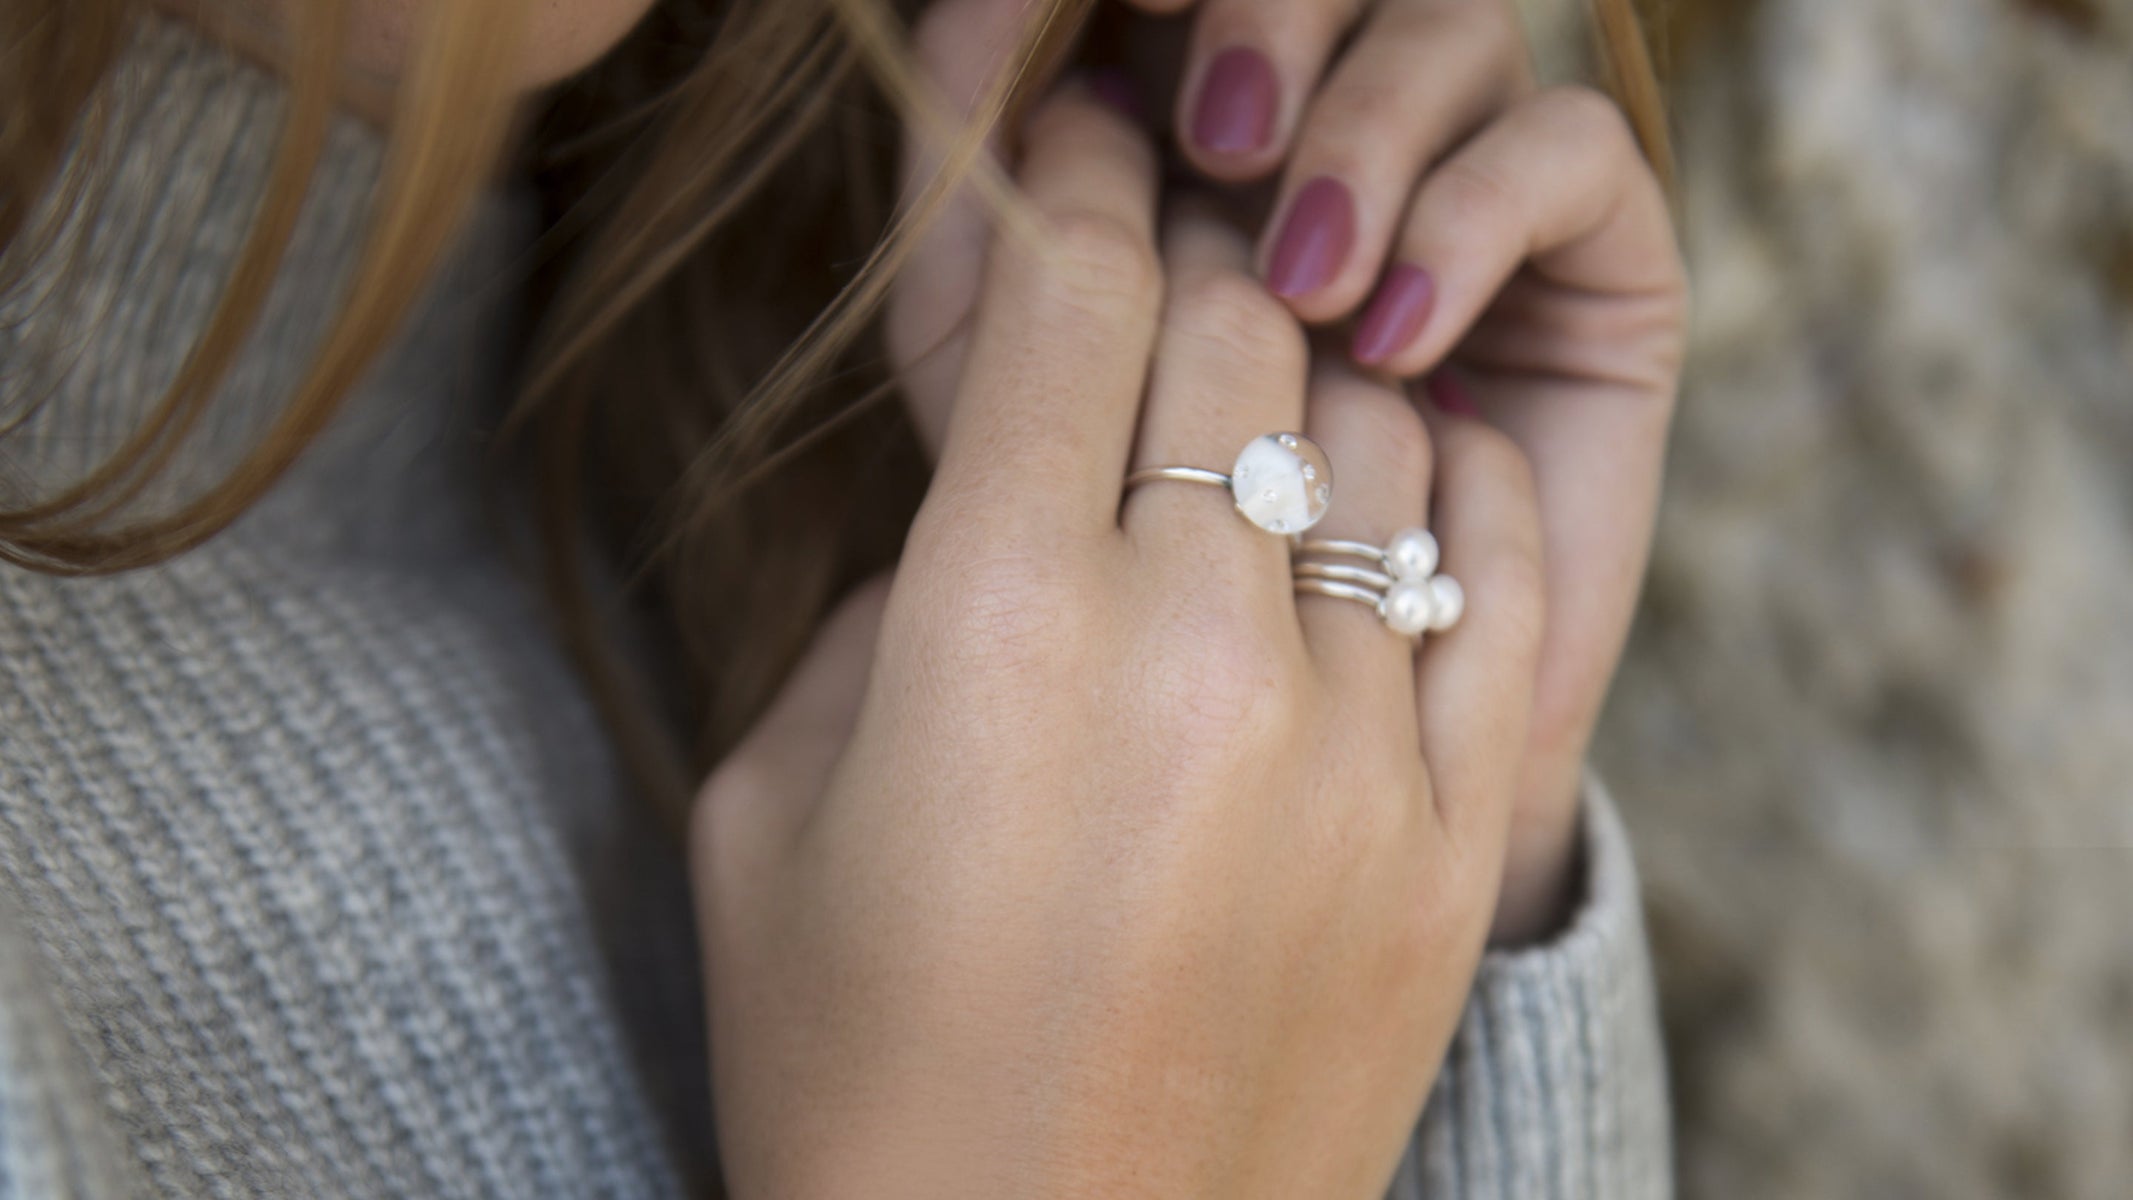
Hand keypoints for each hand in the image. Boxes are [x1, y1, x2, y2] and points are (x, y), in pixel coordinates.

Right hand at [698, 88, 1548, 1197]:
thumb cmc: (857, 1069)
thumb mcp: (771, 816)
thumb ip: (882, 608)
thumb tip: (992, 501)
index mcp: (994, 627)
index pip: (1069, 300)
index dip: (1065, 187)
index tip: (1067, 146)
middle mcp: (1195, 652)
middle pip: (1234, 334)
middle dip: (1184, 266)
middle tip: (1161, 261)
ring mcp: (1352, 747)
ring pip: (1383, 431)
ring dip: (1314, 386)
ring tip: (1262, 416)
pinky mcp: (1445, 842)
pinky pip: (1497, 577)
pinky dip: (1451, 499)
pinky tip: (1394, 497)